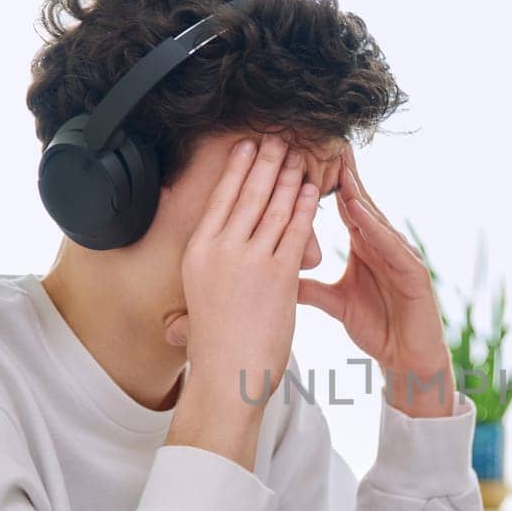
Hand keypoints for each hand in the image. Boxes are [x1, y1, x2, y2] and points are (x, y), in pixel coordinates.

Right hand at [165, 135, 319, 467]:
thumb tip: (206, 249)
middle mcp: (220, 249)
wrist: (228, 375)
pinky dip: (305, 207)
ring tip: (300, 155)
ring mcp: (249, 260)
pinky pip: (296, 231)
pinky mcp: (278, 275)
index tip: (248, 145)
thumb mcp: (199, 294)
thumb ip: (208, 264)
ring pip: (274, 207)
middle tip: (280, 135)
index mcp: (198, 252)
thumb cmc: (217, 342)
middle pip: (247, 193)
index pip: (220, 198)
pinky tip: (313, 191)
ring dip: (289, 177)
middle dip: (266, 161)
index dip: (237, 168)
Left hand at [297, 150, 455, 417]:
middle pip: (360, 201)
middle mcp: (384, 244)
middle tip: (323, 140)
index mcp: (365, 246)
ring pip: (375, 217)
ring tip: (336, 165)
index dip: (324, 181)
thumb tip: (279, 275)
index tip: (303, 155)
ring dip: (356, 192)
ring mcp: (401, 255)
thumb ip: (310, 288)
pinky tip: (358, 208)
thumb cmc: (378, 329)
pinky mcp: (414, 272)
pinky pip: (390, 244)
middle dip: (343, 173)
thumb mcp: (336, 303)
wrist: (408, 360)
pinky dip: (374, 226)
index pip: (343, 206)